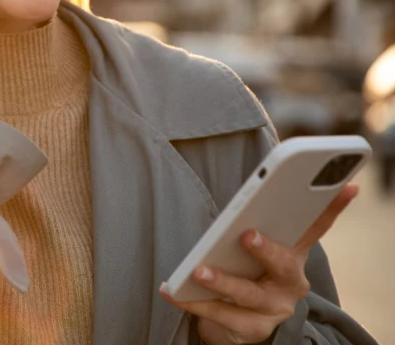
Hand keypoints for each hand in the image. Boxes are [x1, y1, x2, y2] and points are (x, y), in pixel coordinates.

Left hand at [160, 185, 358, 343]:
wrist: (243, 320)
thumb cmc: (249, 270)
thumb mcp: (259, 248)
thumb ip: (259, 225)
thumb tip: (250, 197)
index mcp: (294, 254)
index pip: (316, 227)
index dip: (333, 208)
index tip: (343, 187)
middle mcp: (290, 282)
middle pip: (283, 265)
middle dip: (266, 250)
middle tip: (248, 235)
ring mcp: (273, 308)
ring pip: (248, 294)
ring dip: (223, 281)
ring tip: (198, 271)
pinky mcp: (251, 327)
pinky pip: (220, 314)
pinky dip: (193, 301)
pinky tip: (172, 291)